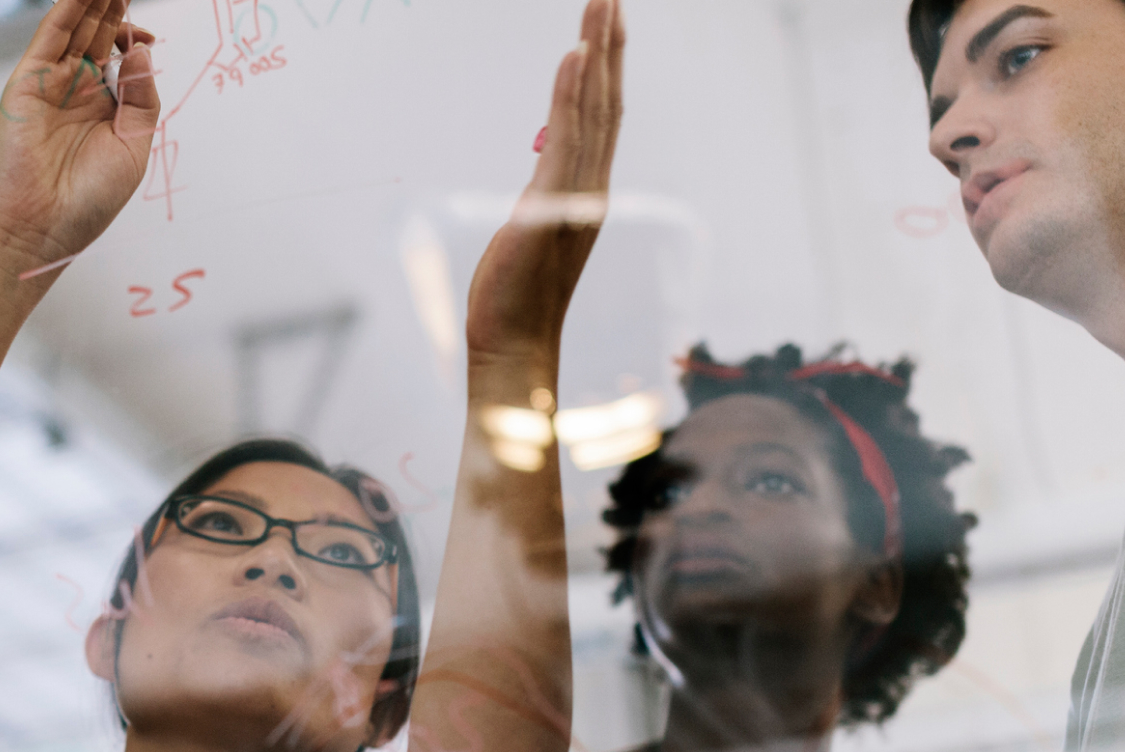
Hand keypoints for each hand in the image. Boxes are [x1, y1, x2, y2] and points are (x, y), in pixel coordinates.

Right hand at [0, 0, 160, 275]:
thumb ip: (142, 98)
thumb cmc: (86, 202)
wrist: (39, 229)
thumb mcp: (133, 147)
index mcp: (106, 110)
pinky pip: (50, 36)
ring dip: (92, 1)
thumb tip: (142, 50)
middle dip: (114, 8)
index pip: (122, 59)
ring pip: (76, 29)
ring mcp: (52, 84)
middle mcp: (78, 92)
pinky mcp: (27, 83)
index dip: (135, 40)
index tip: (147, 36)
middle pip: (99, 35)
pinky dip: (66, 10)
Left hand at [466, 0, 623, 372]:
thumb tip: (543, 173)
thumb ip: (543, 198)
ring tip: (600, 4)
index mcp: (586, 191)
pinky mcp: (552, 206)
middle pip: (608, 100)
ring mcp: (576, 196)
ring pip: (594, 110)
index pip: (602, 115)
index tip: (608, 20)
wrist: (513, 344)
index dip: (608, 65)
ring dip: (597, 52)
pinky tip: (574, 57)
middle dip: (611, 43)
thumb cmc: (514, 297)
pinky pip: (568, 139)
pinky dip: (573, 95)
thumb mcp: (529, 231)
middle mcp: (591, 187)